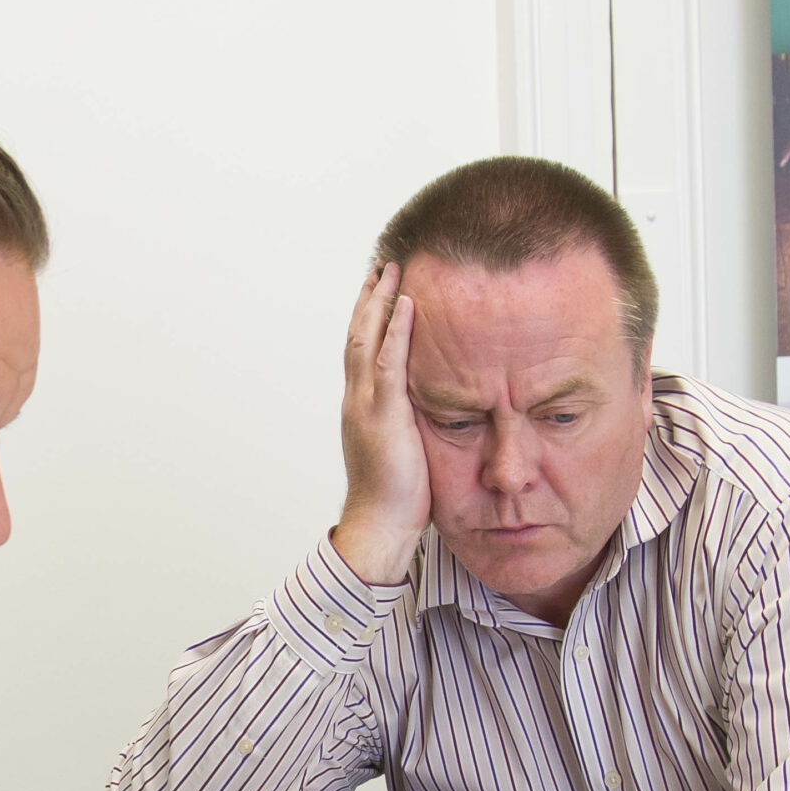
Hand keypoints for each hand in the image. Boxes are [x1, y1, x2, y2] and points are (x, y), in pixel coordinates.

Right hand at [333, 262, 432, 585]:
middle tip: (382, 266)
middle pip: (358, 335)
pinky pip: (390, 363)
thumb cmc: (396, 497)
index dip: (370, 319)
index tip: (380, 291)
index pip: (362, 352)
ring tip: (393, 270)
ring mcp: (367, 405)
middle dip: (370, 299)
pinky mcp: (384, 416)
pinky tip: (408, 305)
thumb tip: (431, 409)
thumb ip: (410, 422)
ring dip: (381, 302)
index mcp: (362, 407)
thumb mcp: (405, 448)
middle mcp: (358, 399)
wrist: (380, 524)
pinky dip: (397, 331)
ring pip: (368, 340)